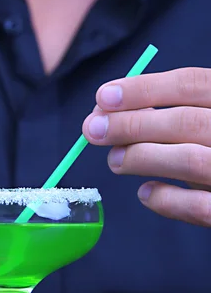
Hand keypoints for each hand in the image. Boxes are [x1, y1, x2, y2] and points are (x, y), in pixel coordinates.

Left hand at [82, 67, 210, 226]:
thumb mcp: (210, 116)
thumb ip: (180, 111)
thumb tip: (112, 110)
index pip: (192, 84)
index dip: (143, 89)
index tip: (102, 96)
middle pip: (185, 122)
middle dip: (131, 124)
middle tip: (92, 130)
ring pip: (190, 161)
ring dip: (143, 158)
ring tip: (115, 160)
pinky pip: (198, 208)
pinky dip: (165, 200)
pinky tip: (145, 193)